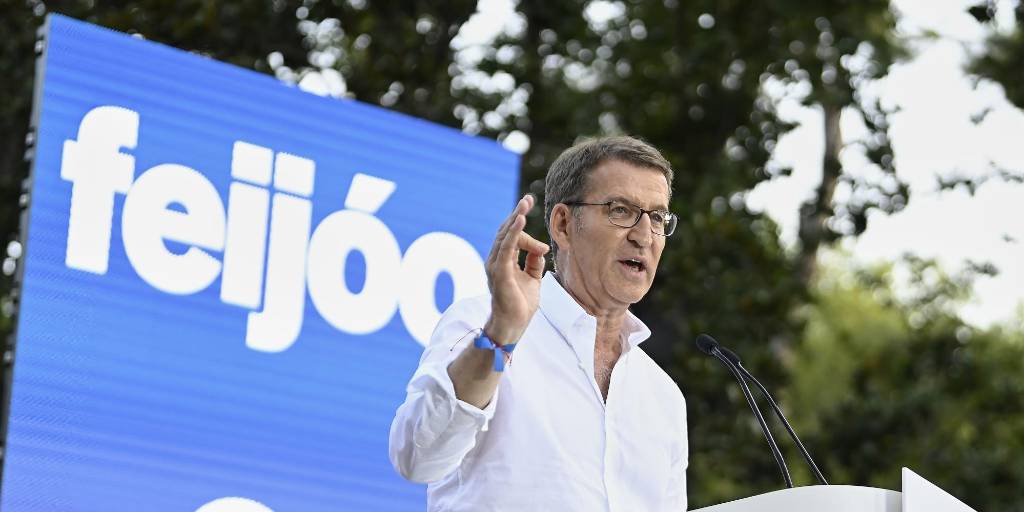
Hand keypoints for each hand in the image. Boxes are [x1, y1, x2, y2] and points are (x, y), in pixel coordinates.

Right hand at [483, 194, 549, 344]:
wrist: (514, 324)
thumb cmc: (521, 304)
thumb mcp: (533, 278)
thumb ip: (535, 261)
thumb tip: (541, 247)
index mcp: (503, 261)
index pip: (512, 237)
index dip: (525, 230)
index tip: (543, 241)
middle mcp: (496, 260)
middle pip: (506, 231)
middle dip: (517, 213)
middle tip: (528, 199)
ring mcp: (495, 265)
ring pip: (505, 235)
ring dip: (515, 218)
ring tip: (525, 204)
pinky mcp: (499, 271)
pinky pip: (506, 247)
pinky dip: (513, 232)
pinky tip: (520, 220)